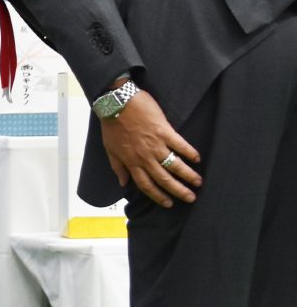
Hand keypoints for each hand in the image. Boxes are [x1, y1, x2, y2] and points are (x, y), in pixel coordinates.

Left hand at [100, 89, 201, 207]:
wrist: (116, 102)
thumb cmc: (112, 124)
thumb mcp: (109, 148)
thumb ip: (118, 167)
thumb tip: (123, 183)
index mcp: (131, 161)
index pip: (146, 185)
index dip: (158, 196)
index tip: (169, 204)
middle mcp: (144, 156)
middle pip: (164, 179)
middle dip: (178, 191)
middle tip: (191, 198)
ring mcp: (155, 144)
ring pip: (174, 165)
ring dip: (188, 175)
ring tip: (198, 182)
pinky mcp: (164, 131)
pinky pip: (180, 145)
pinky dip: (190, 152)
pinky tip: (197, 158)